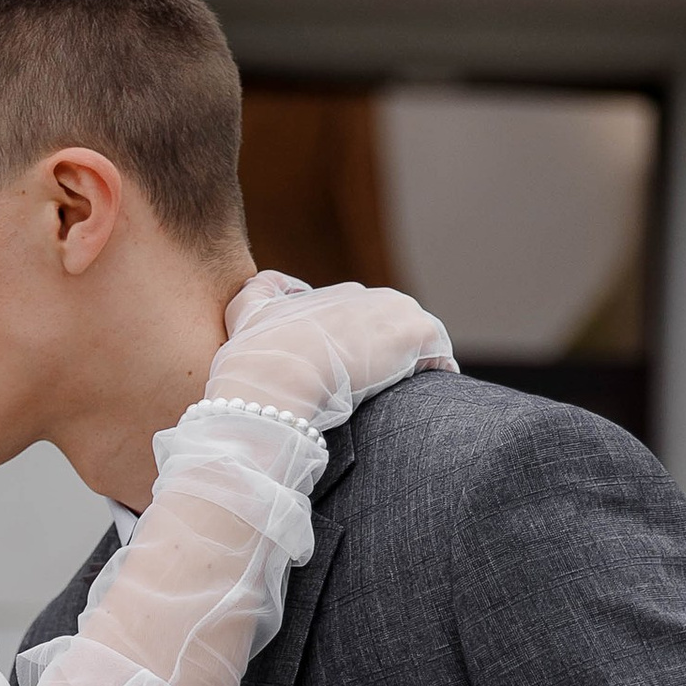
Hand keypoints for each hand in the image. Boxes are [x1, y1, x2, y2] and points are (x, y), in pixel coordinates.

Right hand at [210, 274, 453, 434]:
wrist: (276, 379)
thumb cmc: (259, 354)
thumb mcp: (247, 308)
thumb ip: (264, 288)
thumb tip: (287, 287)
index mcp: (340, 295)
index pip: (365, 321)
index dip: (362, 350)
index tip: (355, 378)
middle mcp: (371, 295)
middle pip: (394, 329)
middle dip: (390, 356)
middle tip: (379, 392)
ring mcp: (396, 311)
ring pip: (418, 340)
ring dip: (414, 366)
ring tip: (402, 398)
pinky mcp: (416, 331)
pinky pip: (439, 355)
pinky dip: (434, 374)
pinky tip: (421, 397)